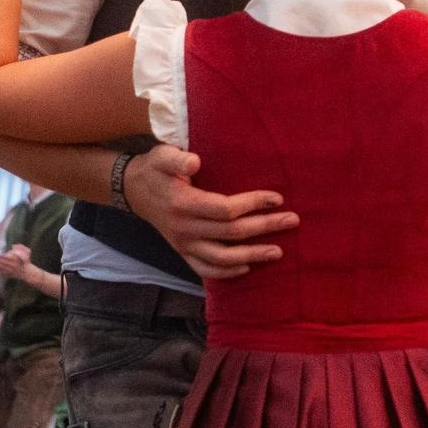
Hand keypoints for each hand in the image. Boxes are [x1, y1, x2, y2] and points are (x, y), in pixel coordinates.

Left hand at [0, 244, 33, 281]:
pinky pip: (3, 272)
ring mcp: (12, 271)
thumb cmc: (27, 262)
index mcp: (19, 261)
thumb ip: (21, 248)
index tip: (1, 255)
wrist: (28, 273)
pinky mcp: (10, 274)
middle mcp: (15, 266)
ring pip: (3, 268)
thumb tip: (13, 245)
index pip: (12, 259)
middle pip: (6, 263)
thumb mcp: (28, 253)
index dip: (6, 257)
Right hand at [124, 145, 298, 279]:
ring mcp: (184, 245)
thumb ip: (177, 158)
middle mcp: (184, 229)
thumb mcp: (162, 156)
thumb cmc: (156, 170)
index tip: (277, 197)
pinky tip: (247, 267)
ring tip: (278, 251)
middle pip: (232, 233)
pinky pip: (206, 269)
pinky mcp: (183, 253)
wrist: (134, 191)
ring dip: (252, 255)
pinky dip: (227, 272)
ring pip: (222, 258)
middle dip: (265, 227)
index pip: (225, 209)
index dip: (253, 204)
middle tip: (292, 220)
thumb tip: (196, 162)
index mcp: (183, 204)